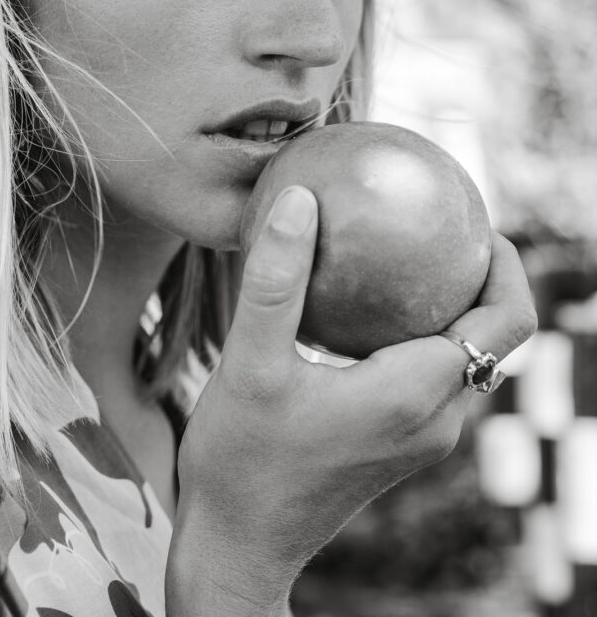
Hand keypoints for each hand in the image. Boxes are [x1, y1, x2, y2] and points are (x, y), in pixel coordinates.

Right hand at [166, 186, 535, 616]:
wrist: (238, 546)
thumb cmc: (241, 461)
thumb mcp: (249, 363)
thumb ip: (277, 278)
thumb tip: (301, 198)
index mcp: (414, 394)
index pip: (506, 323)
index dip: (507, 266)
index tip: (478, 220)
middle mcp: (434, 419)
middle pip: (495, 337)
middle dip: (482, 277)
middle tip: (440, 224)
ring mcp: (420, 438)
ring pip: (465, 358)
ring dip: (452, 306)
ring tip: (407, 253)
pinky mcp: (399, 445)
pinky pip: (432, 376)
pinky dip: (421, 333)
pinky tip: (367, 305)